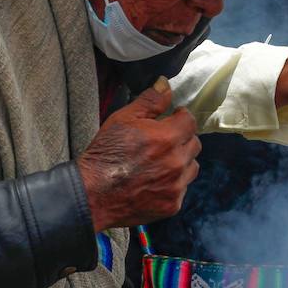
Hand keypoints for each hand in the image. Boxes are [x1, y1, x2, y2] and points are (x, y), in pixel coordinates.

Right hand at [78, 77, 200, 231]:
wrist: (92, 193)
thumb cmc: (106, 153)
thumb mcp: (124, 118)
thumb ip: (150, 100)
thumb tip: (166, 83)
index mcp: (168, 138)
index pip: (190, 121)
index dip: (180, 118)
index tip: (171, 119)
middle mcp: (177, 162)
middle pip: (194, 144)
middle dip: (181, 139)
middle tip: (162, 142)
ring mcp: (176, 185)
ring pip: (191, 167)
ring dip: (181, 162)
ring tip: (159, 163)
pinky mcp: (173, 204)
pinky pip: (182, 188)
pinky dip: (173, 184)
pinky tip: (154, 182)